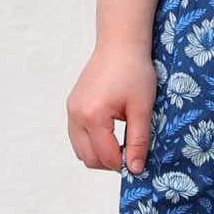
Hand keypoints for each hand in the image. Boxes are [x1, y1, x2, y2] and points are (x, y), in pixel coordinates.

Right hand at [66, 42, 158, 173]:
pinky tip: (112, 134)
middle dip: (110, 163)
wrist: (120, 44)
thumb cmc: (134, 71)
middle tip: (132, 157)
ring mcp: (71, 110)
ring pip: (80, 149)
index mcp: (92, 116)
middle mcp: (76, 115)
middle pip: (88, 158)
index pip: (106, 156)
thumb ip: (138, 141)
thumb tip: (136, 169)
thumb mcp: (142, 108)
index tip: (140, 165)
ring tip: (123, 146)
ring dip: (100, 154)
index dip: (124, 166)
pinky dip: (92, 142)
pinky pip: (78, 136)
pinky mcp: (73, 106)